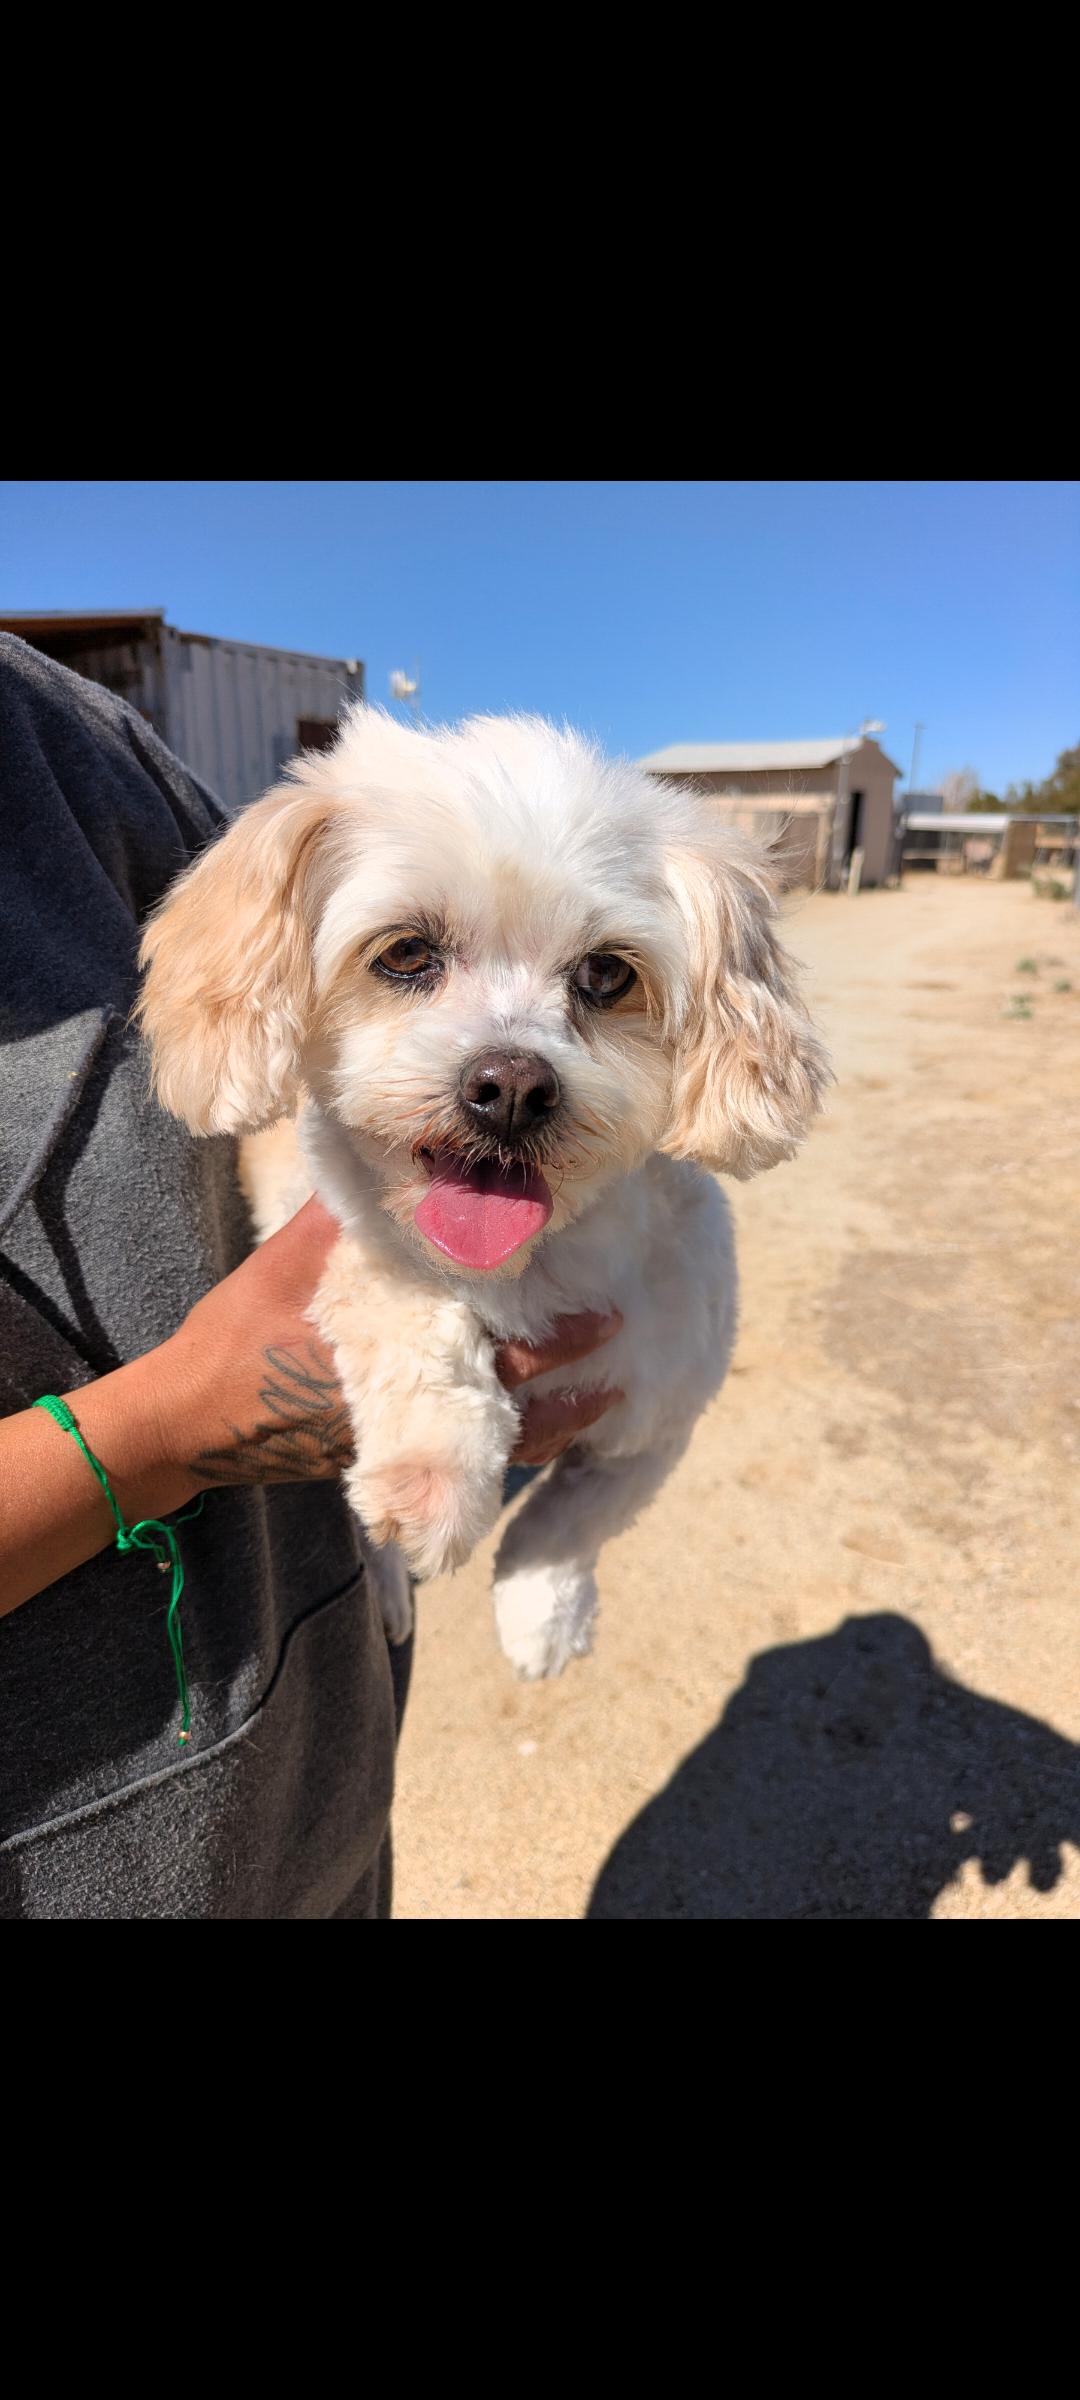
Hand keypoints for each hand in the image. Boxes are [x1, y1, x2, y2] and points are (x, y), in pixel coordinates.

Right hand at [163, 1200, 622, 1489]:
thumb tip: (382, 1148)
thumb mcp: (294, 1257)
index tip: (606, 1304)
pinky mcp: (391, 1455)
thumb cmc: (241, 1331)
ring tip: (610, 1399)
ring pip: (506, 1443)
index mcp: (402, 1349)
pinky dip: (515, 1447)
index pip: (502, 1344)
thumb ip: (346, 1213)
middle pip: (518, 1394)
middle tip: (622, 1335)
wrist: (192, 1420)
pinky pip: (471, 1461)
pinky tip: (546, 1432)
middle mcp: (413, 1400)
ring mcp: (404, 1436)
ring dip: (560, 1423)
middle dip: (573, 1369)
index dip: (559, 1329)